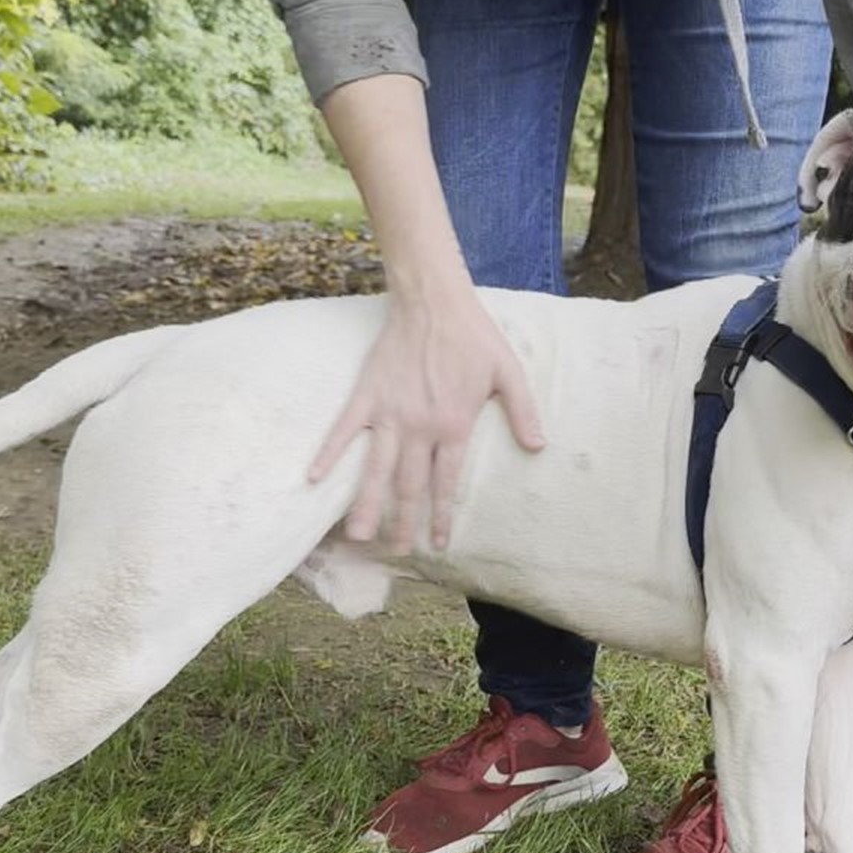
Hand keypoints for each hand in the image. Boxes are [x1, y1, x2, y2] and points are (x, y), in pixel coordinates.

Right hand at [309, 284, 544, 549]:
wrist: (434, 301)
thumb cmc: (475, 336)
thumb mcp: (509, 373)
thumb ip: (523, 412)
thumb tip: (539, 447)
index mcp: (454, 426)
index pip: (446, 483)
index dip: (441, 516)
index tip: (436, 544)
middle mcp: (420, 427)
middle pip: (409, 486)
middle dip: (402, 522)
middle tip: (395, 552)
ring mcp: (389, 413)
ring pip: (376, 468)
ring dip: (366, 503)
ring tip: (357, 536)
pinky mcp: (367, 395)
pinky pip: (343, 430)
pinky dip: (328, 453)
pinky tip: (314, 479)